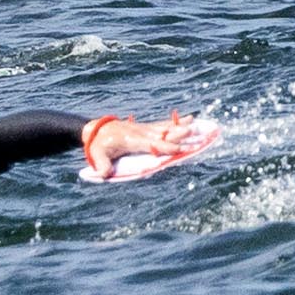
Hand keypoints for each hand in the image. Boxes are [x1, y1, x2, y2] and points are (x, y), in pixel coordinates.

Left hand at [77, 114, 221, 183]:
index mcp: (131, 140)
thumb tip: (102, 174)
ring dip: (182, 127)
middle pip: (163, 134)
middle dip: (178, 135)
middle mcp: (141, 133)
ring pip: (166, 128)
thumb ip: (101, 165)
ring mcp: (145, 129)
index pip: (151, 144)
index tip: (178, 148)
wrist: (96, 129)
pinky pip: (164, 124)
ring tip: (198, 125)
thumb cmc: (98, 145)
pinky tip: (192, 119)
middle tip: (194, 134)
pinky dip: (178, 122)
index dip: (164, 146)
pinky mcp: (147, 127)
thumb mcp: (97, 155)